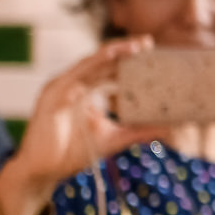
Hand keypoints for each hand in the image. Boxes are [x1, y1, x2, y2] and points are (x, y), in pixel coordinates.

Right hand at [0, 40, 172, 214]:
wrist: (43, 171)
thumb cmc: (73, 153)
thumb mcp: (115, 138)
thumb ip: (140, 130)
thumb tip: (171, 127)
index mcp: (84, 90)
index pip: (108, 68)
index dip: (128, 58)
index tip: (152, 50)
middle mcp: (72, 85)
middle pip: (101, 61)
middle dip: (124, 50)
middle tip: (149, 42)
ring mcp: (60, 88)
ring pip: (89, 63)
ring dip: (111, 52)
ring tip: (135, 46)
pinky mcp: (52, 96)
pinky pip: (75, 75)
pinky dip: (93, 65)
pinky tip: (110, 58)